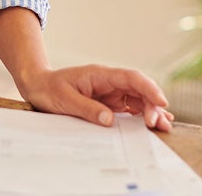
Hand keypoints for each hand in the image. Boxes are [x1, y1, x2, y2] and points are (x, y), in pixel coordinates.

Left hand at [12, 64, 174, 131]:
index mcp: (100, 75)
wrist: (38, 86)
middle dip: (152, 105)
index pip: (131, 78)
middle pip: (139, 89)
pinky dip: (142, 115)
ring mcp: (110, 93)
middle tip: (157, 124)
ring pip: (138, 99)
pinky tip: (153, 123)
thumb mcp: (65, 100)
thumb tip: (110, 120)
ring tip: (164, 127)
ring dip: (151, 111)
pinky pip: (129, 107)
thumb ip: (87, 109)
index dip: (149, 88)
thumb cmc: (49, 89)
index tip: (161, 102)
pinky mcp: (108, 103)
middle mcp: (109, 82)